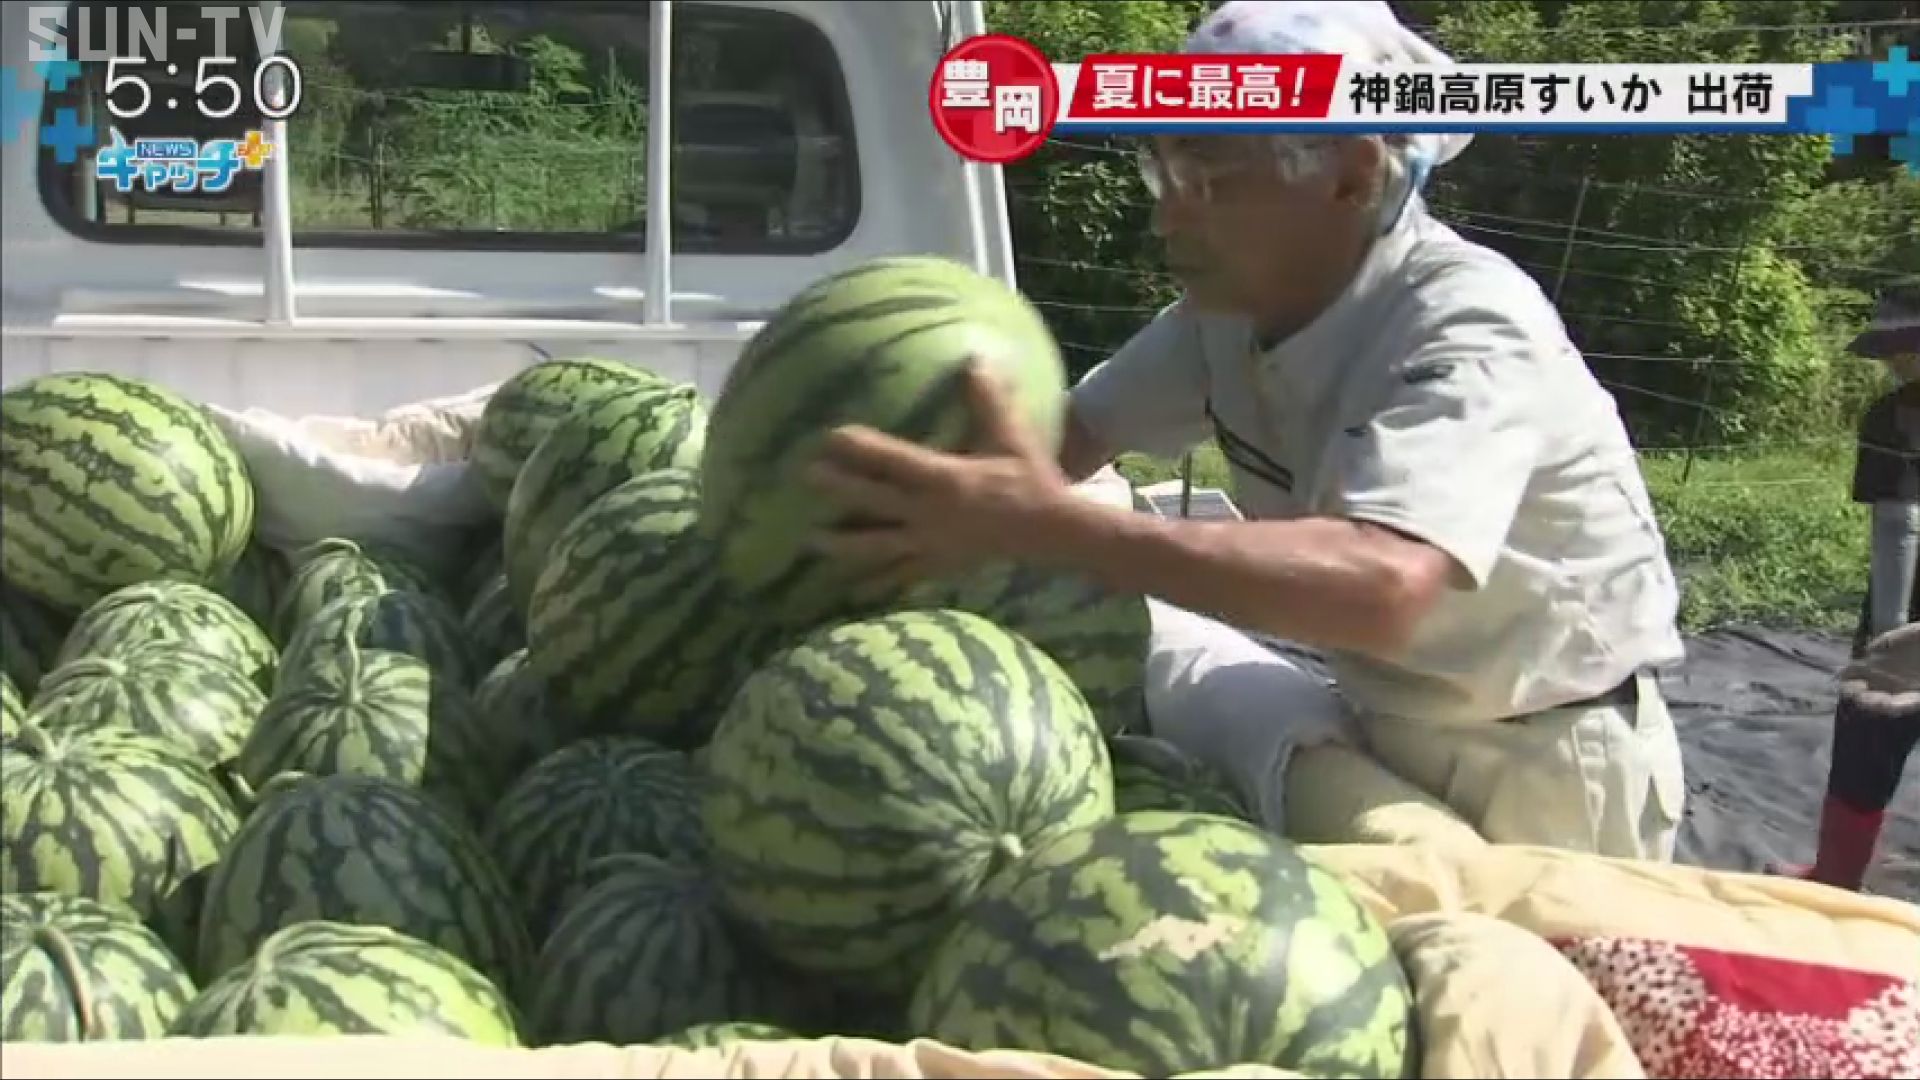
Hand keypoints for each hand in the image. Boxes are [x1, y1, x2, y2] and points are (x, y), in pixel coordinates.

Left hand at [806, 360, 1081, 589]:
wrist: (1053, 532)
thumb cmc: (1032, 479)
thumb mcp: (1013, 436)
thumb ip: (990, 398)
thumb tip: (975, 357)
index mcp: (946, 479)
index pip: (894, 461)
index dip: (861, 448)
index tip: (829, 436)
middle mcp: (931, 514)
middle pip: (875, 501)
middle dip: (839, 489)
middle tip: (805, 476)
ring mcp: (932, 543)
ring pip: (879, 546)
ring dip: (844, 543)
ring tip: (811, 541)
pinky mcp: (940, 565)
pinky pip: (902, 575)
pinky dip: (877, 584)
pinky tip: (853, 592)